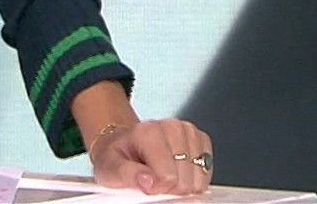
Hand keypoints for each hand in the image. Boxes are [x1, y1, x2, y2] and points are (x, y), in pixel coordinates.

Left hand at [87, 118, 213, 196]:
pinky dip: (194, 178)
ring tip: (164, 175)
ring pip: (198, 177)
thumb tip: (148, 180)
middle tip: (154, 181)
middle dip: (170, 188)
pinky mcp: (200, 138)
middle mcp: (171, 127)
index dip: (157, 190)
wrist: (123, 143)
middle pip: (185, 180)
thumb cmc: (117, 157)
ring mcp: (188, 131)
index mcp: (148, 132)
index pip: (168, 177)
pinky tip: (178, 173)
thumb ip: (126, 174)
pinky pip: (207, 170)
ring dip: (183, 183)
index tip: (146, 187)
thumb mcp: (109, 168)